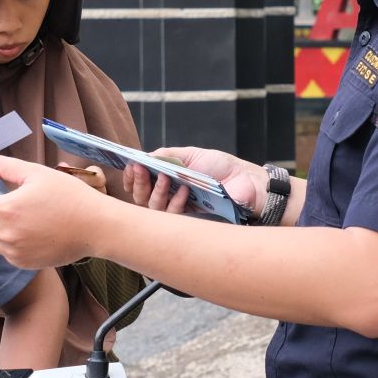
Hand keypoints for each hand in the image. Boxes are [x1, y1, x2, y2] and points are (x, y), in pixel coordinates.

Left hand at [0, 156, 110, 268]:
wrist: (96, 227)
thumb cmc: (68, 195)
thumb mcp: (35, 172)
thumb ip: (0, 168)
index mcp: (7, 209)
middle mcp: (6, 235)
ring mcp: (14, 252)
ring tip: (17, 213)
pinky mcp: (23, 263)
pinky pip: (3, 250)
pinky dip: (7, 239)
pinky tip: (28, 228)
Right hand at [124, 147, 265, 214]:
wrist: (246, 181)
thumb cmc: (221, 168)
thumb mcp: (191, 155)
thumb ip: (166, 155)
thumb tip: (144, 157)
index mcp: (169, 181)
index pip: (142, 184)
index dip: (132, 178)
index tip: (130, 167)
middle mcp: (170, 197)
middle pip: (141, 198)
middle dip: (138, 183)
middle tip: (140, 169)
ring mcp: (180, 211)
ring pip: (153, 210)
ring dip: (155, 192)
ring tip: (165, 177)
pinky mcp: (191, 223)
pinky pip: (173, 218)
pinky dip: (175, 202)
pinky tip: (184, 190)